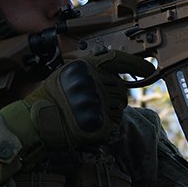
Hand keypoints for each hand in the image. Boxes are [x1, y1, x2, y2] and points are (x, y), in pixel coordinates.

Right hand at [0, 51, 153, 150]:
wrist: (37, 121)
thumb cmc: (50, 98)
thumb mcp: (67, 73)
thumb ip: (90, 70)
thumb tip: (115, 73)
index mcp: (86, 66)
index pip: (119, 60)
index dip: (137, 65)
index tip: (150, 69)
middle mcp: (95, 81)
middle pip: (121, 89)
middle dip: (114, 97)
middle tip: (94, 104)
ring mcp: (98, 101)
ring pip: (120, 107)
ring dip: (110, 112)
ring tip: (88, 114)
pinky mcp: (101, 121)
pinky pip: (115, 123)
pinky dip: (106, 126)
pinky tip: (90, 125)